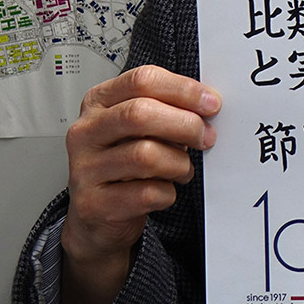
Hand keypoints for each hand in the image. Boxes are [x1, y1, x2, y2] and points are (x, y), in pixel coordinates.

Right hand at [59, 65, 220, 303]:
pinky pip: (145, 195)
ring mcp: (83, 170)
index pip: (142, 78)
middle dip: (186, 124)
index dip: (183, 88)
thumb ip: (174, 111)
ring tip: (188, 171)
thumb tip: (221, 102)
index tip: (216, 101)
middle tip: (211, 138)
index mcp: (101, 101)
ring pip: (146, 154)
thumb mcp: (147, 131)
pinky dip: (166, 195)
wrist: (97, 224)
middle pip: (141, 113)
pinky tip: (166, 197)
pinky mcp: (91, 207)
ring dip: (179, 164)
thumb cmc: (133, 167)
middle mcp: (85, 132)